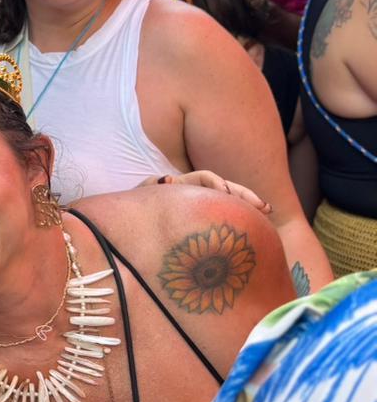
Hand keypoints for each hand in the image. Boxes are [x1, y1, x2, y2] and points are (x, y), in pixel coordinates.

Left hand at [151, 171, 271, 214]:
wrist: (135, 223)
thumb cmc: (139, 209)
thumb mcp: (141, 196)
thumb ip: (150, 187)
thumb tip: (167, 179)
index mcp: (180, 185)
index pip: (202, 178)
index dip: (214, 182)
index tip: (223, 191)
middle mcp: (195, 192)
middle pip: (225, 187)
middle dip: (242, 194)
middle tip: (260, 205)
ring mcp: (202, 204)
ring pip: (230, 200)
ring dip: (248, 203)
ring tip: (266, 210)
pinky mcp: (207, 218)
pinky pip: (228, 214)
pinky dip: (243, 216)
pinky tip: (261, 221)